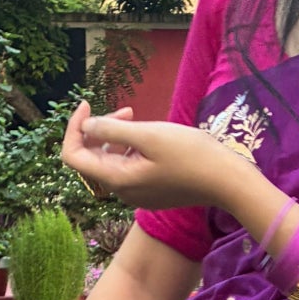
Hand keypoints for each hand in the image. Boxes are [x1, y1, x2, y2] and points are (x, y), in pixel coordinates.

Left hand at [60, 99, 249, 212]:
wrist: (225, 181)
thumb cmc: (191, 155)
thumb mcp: (149, 134)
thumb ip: (112, 129)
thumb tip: (86, 125)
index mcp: (118, 179)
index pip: (74, 157)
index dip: (74, 128)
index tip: (87, 105)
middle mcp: (123, 191)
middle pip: (93, 158)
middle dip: (100, 129)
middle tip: (126, 109)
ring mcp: (137, 194)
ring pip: (112, 161)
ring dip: (116, 137)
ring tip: (138, 118)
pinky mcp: (150, 192)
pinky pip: (128, 168)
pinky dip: (130, 149)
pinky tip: (150, 137)